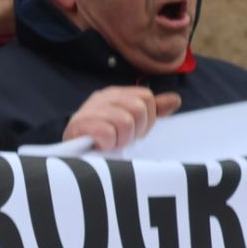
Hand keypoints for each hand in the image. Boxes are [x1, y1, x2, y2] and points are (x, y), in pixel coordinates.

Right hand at [62, 87, 180, 149]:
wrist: (71, 153)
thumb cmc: (102, 138)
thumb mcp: (130, 121)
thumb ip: (152, 110)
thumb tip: (175, 100)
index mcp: (115, 94)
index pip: (146, 98)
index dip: (147, 119)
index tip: (134, 131)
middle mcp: (102, 97)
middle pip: (138, 108)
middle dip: (135, 130)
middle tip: (122, 139)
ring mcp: (89, 110)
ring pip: (125, 121)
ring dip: (121, 139)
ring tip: (111, 143)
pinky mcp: (79, 125)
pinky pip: (107, 133)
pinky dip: (107, 144)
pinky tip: (101, 145)